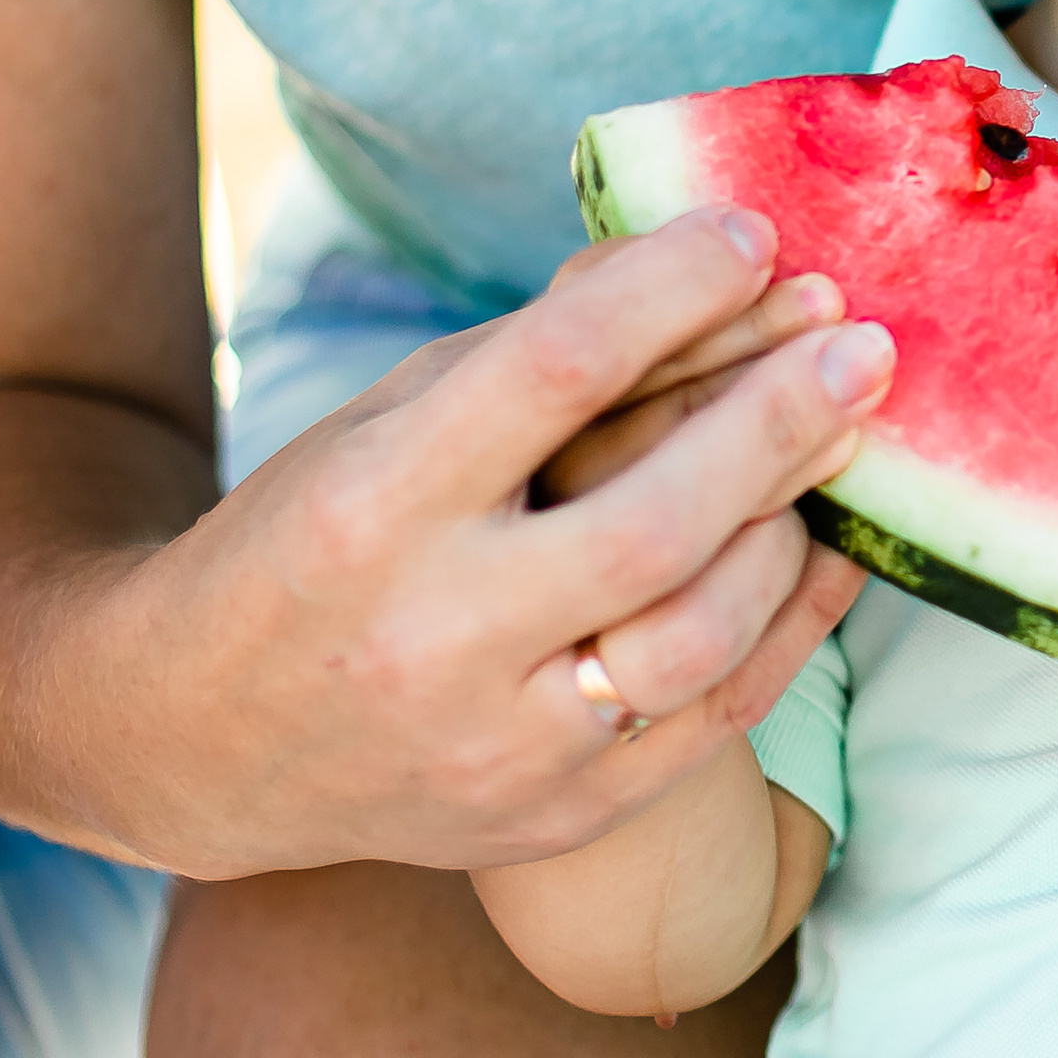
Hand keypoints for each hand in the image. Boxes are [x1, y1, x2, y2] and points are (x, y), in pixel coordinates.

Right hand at [80, 205, 887, 881]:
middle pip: (646, 523)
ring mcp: (493, 747)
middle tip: (861, 340)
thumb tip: (715, 263)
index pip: (550, 376)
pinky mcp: (549, 823)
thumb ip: (544, 350)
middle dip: (773, 420)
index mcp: (374, 505)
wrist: (196, 738)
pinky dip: (789, 628)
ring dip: (791, 524)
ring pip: (693, 639)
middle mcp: (430, 636)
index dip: (668, 293)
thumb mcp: (394, 416)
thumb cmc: (316, 535)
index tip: (753, 235)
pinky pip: (708, 727)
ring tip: (848, 435)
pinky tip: (830, 545)